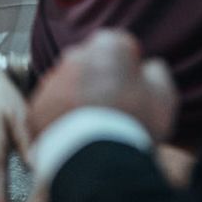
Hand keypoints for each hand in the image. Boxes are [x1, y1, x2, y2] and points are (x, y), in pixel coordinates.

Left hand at [28, 30, 177, 142]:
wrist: (95, 157)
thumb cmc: (133, 123)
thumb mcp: (163, 96)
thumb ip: (157, 73)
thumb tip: (150, 66)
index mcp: (106, 46)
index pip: (117, 43)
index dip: (128, 63)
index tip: (133, 82)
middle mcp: (74, 55)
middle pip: (91, 61)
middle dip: (102, 77)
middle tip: (116, 105)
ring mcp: (53, 78)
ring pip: (70, 82)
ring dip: (81, 95)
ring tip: (99, 123)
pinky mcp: (38, 102)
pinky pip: (53, 104)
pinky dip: (64, 114)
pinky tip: (80, 132)